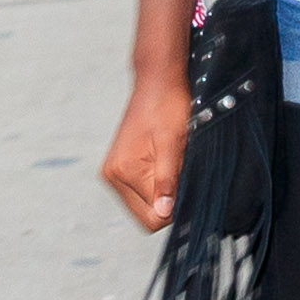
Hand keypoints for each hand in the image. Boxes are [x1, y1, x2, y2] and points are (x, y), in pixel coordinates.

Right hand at [101, 69, 189, 230]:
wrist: (158, 81)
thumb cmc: (168, 107)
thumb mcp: (174, 144)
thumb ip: (167, 180)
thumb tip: (164, 213)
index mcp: (122, 172)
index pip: (152, 218)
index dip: (175, 207)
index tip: (187, 183)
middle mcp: (112, 176)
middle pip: (146, 215)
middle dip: (168, 200)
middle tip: (181, 170)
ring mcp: (113, 172)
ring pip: (145, 204)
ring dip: (163, 191)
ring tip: (173, 163)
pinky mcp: (120, 167)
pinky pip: (142, 190)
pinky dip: (157, 183)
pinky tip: (165, 161)